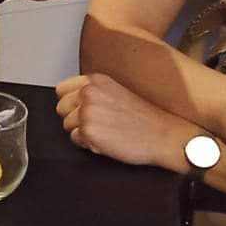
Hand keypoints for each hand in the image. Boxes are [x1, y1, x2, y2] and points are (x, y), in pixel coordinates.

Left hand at [56, 73, 182, 167]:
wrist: (163, 134)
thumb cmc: (145, 117)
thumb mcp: (116, 91)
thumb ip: (93, 92)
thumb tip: (72, 100)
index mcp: (95, 80)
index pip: (62, 90)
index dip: (70, 103)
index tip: (81, 110)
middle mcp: (88, 93)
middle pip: (61, 109)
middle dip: (74, 119)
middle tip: (98, 124)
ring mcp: (87, 112)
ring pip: (67, 125)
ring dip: (82, 132)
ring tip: (106, 132)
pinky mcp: (88, 131)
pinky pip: (76, 140)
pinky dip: (89, 144)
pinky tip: (107, 141)